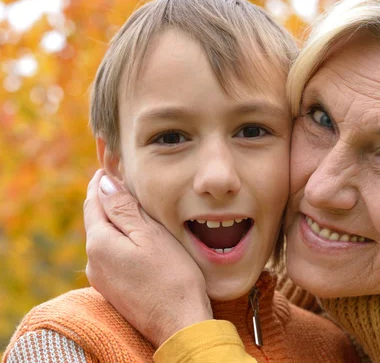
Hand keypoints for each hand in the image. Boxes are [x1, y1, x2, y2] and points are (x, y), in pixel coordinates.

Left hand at [84, 169, 212, 346]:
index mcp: (100, 242)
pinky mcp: (114, 290)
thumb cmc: (172, 277)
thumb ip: (124, 210)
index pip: (94, 201)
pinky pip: (112, 255)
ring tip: (136, 205)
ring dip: (116, 220)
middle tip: (124, 179)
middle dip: (108, 199)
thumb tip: (104, 184)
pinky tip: (139, 238)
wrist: (179, 323)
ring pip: (105, 238)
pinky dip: (122, 240)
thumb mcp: (151, 236)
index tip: (111, 163)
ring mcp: (102, 278)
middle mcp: (93, 261)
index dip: (102, 181)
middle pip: (97, 219)